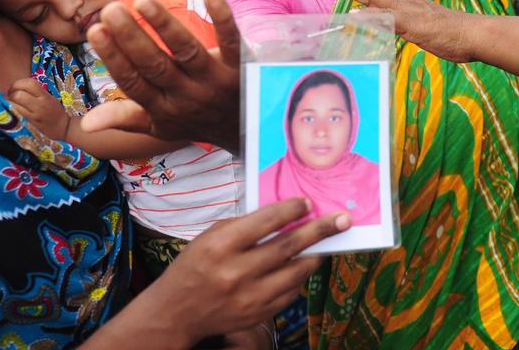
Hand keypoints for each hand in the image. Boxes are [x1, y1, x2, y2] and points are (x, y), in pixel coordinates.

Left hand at [8, 77, 70, 140]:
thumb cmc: (55, 111)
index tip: (16, 86)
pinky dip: (11, 109)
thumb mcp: (50, 98)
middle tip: (10, 94)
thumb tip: (20, 86)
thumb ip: (37, 92)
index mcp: (46, 96)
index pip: (30, 83)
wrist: (63, 127)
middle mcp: (41, 104)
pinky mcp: (31, 122)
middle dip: (11, 92)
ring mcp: (35, 114)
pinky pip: (17, 113)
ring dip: (9, 101)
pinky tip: (12, 109)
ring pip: (15, 103)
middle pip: (19, 93)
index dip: (19, 82)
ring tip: (10, 102)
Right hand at [82, 0, 241, 149]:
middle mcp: (188, 96)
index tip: (94, 30)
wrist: (250, 129)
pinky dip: (223, 18)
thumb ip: (125, 117)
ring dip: (165, 26)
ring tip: (143, 0)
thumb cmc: (195, 119)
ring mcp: (216, 80)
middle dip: (132, 37)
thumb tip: (86, 122)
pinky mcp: (241, 65)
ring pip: (187, 51)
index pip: (133, 82)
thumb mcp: (159, 125)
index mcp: (163, 108)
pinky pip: (232, 40)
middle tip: (111, 9)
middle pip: (156, 65)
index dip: (113, 57)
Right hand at [132, 198, 349, 342]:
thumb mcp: (211, 236)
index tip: (308, 202)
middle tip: (342, 220)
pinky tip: (301, 266)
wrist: (177, 311)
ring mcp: (248, 297)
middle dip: (319, 230)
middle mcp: (236, 272)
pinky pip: (290, 293)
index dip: (291, 209)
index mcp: (221, 245)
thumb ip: (246, 226)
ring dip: (315, 254)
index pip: (266, 221)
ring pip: (296, 272)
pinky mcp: (257, 315)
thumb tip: (286, 214)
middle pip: (287, 246)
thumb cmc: (196, 265)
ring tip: (326, 242)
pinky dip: (299, 278)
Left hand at [317, 0, 476, 62]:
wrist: (472, 34)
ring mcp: (407, 10)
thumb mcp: (417, 26)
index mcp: (402, 0)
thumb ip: (398, 23)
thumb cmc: (448, 33)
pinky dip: (371, 15)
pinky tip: (356, 14)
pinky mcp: (414, 24)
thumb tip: (379, 23)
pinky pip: (389, 18)